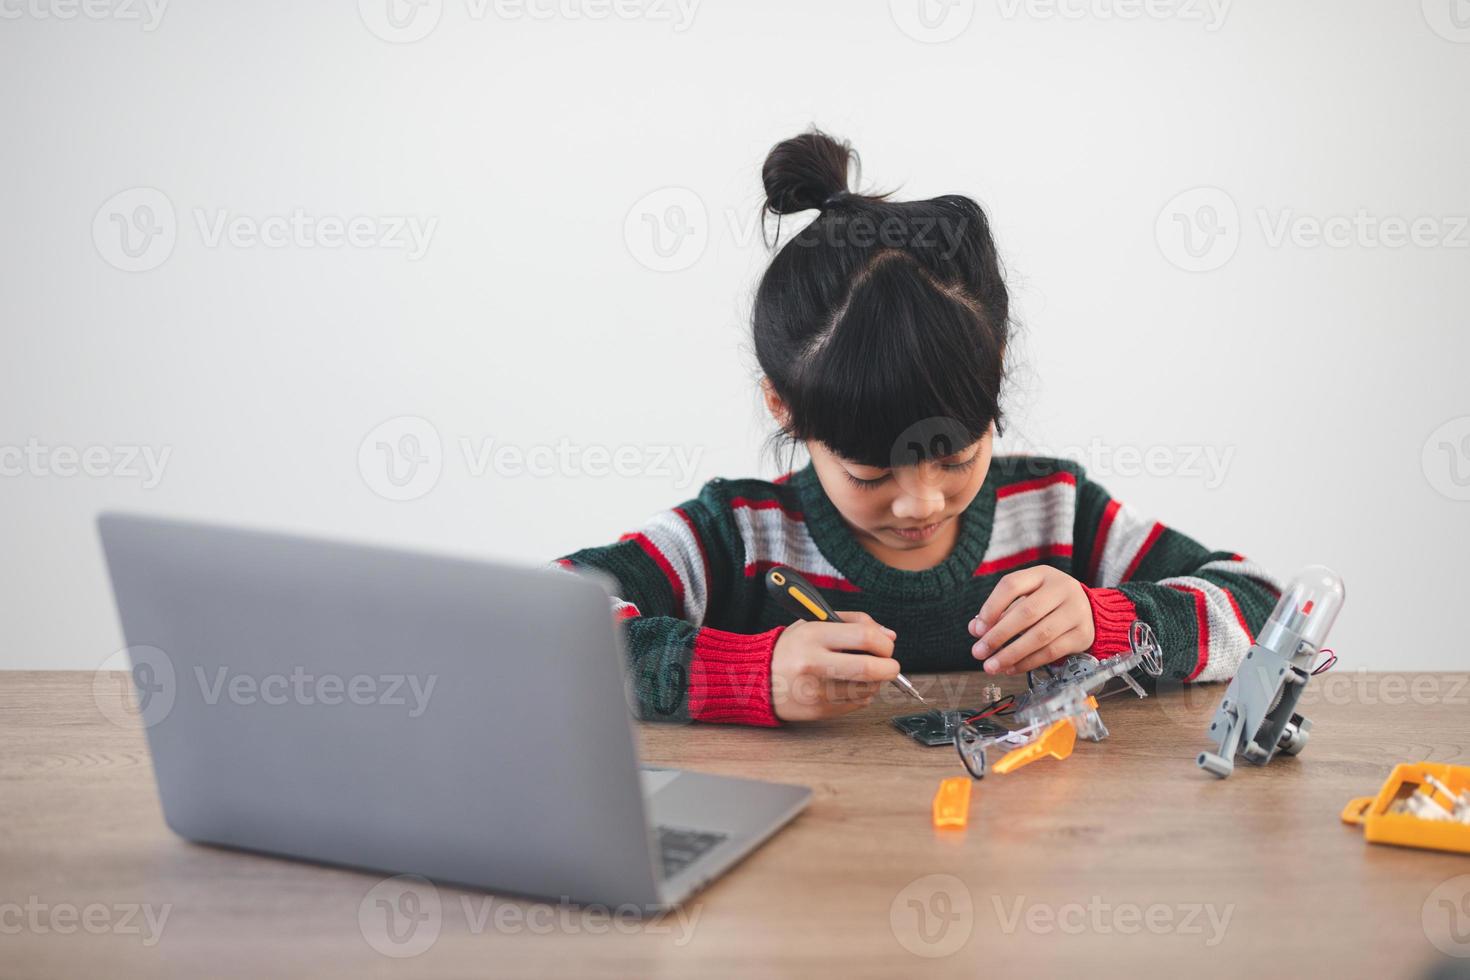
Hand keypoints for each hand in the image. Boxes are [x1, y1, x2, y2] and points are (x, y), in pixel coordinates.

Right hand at [771, 612, 900, 721]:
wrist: (757, 679)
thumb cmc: (792, 648)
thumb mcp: (815, 623)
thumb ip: (854, 622)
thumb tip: (889, 636)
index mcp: (813, 636)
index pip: (864, 637)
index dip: (884, 643)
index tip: (885, 645)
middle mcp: (814, 663)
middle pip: (870, 669)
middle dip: (890, 667)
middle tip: (889, 665)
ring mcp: (816, 690)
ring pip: (868, 689)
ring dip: (876, 682)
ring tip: (863, 673)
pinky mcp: (819, 710)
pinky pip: (858, 704)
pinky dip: (862, 695)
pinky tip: (848, 685)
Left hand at [968, 567, 1094, 674]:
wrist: (1087, 610)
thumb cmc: (1047, 602)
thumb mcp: (1024, 597)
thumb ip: (999, 611)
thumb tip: (976, 629)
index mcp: (1042, 574)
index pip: (1012, 585)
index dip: (991, 607)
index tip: (977, 629)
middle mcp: (1062, 589)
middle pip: (1026, 612)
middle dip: (998, 635)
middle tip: (979, 652)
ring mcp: (1076, 611)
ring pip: (1040, 636)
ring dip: (1011, 654)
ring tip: (992, 666)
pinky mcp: (1082, 634)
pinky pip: (1051, 652)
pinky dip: (1027, 663)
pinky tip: (1011, 668)